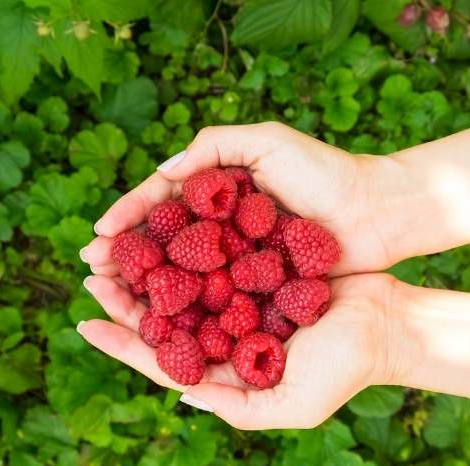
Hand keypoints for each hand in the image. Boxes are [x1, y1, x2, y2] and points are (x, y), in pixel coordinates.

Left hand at [77, 272, 397, 428]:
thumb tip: (182, 396)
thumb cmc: (344, 369)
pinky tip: (165, 223)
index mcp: (226, 370)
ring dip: (149, 263)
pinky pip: (217, 253)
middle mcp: (226, 334)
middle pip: (165, 315)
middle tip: (90, 269)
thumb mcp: (292, 404)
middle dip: (126, 295)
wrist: (387, 323)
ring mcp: (241, 299)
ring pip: (184, 280)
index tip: (86, 322)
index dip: (123, 342)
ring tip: (115, 243)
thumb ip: (237, 407)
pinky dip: (190, 241)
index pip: (164, 359)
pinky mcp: (258, 268)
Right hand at [80, 121, 410, 275]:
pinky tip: (160, 319)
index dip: (128, 217)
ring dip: (145, 286)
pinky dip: (186, 308)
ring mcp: (237, 258)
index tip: (98, 233)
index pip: (161, 202)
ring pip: (181, 274)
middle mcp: (222, 226)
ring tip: (113, 297)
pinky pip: (214, 298)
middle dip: (125, 257)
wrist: (376, 214)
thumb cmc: (326, 173)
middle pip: (162, 243)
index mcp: (218, 189)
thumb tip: (160, 174)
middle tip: (92, 272)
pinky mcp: (257, 287)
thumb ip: (214, 147)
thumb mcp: (268, 143)